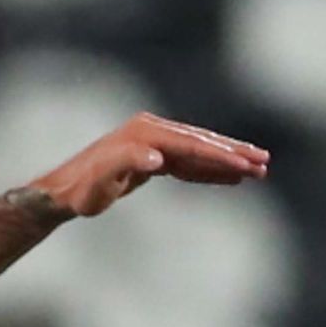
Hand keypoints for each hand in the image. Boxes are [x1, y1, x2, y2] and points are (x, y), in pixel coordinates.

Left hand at [30, 113, 268, 216]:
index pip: (191, 145)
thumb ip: (125, 165)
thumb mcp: (100, 182)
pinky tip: (228, 178)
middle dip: (232, 153)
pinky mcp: (150, 157)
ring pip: (196, 151)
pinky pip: (186, 163)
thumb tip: (156, 158)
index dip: (220, 156)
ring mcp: (150, 143)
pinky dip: (207, 170)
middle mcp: (148, 133)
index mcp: (143, 135)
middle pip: (199, 143)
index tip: (247, 166)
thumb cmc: (80, 192)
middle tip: (264, 163)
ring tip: (256, 171)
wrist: (62, 193)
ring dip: (225, 161)